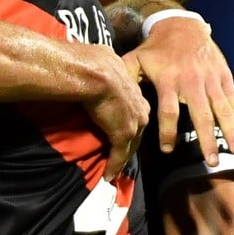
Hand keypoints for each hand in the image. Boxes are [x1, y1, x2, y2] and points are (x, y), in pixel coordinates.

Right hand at [81, 45, 148, 177]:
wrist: (95, 73)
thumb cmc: (95, 63)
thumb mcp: (105, 62)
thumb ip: (105, 68)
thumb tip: (93, 59)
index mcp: (136, 91)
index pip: (135, 111)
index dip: (129, 121)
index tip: (121, 128)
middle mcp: (140, 108)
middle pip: (137, 131)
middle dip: (130, 143)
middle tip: (120, 154)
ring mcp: (133, 123)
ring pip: (130, 145)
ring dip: (123, 157)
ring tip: (115, 168)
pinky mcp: (122, 136)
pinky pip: (119, 156)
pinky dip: (114, 167)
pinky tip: (108, 176)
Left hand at [121, 17, 233, 165]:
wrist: (182, 25)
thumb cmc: (155, 48)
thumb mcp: (135, 58)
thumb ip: (126, 79)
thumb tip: (113, 98)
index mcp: (169, 80)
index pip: (169, 111)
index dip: (168, 132)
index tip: (168, 150)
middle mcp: (192, 81)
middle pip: (201, 114)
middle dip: (207, 139)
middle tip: (211, 161)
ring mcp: (211, 79)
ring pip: (222, 109)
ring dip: (230, 131)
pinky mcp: (224, 76)